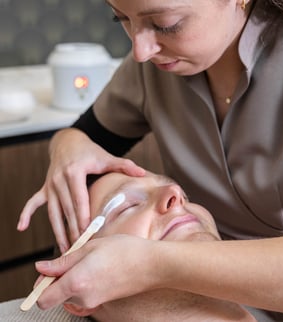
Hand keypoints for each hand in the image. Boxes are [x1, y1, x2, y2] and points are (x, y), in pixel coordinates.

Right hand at [17, 128, 144, 251]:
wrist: (67, 142)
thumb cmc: (89, 151)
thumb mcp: (106, 156)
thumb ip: (123, 164)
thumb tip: (142, 172)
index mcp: (74, 172)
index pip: (79, 200)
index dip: (82, 217)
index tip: (86, 234)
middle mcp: (59, 179)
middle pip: (66, 210)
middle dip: (72, 230)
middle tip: (78, 249)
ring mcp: (50, 184)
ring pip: (52, 212)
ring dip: (57, 231)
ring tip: (63, 249)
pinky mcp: (45, 188)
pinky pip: (33, 202)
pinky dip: (26, 214)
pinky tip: (21, 227)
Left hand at [34, 235, 158, 309]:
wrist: (152, 264)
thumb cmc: (124, 251)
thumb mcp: (91, 247)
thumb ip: (63, 260)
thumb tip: (41, 268)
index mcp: (76, 281)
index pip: (42, 298)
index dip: (41, 285)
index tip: (48, 271)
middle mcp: (82, 297)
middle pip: (56, 296)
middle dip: (58, 280)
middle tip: (74, 259)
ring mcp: (93, 302)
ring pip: (70, 294)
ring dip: (73, 280)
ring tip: (91, 260)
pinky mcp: (103, 301)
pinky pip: (84, 294)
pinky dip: (85, 282)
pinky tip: (99, 268)